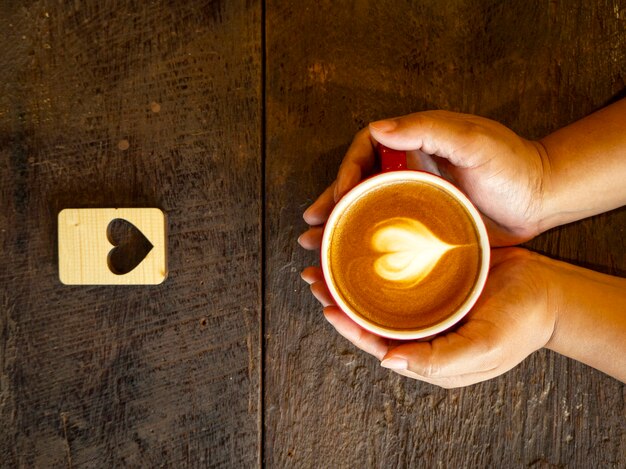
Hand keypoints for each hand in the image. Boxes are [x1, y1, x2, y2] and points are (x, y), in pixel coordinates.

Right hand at [299, 111, 547, 247]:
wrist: (542, 200)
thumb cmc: (513, 166)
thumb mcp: (474, 141)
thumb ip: (428, 130)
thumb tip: (377, 128)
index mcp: (415, 144)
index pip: (366, 149)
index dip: (345, 170)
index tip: (338, 194)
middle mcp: (410, 168)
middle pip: (359, 182)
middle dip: (332, 201)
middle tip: (311, 224)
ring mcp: (416, 198)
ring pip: (368, 209)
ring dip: (340, 225)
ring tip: (316, 245)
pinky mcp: (425, 224)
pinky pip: (387, 232)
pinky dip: (366, 244)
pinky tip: (352, 261)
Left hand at [301, 248, 556, 387]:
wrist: (549, 291)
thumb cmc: (521, 324)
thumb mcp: (483, 348)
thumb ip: (438, 360)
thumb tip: (389, 361)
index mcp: (426, 352)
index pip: (377, 342)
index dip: (349, 327)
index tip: (326, 305)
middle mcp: (420, 329)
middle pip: (369, 316)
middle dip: (339, 299)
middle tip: (314, 276)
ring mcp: (426, 304)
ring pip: (378, 294)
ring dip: (350, 279)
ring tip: (325, 259)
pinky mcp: (434, 280)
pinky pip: (398, 274)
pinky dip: (377, 264)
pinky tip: (361, 246)